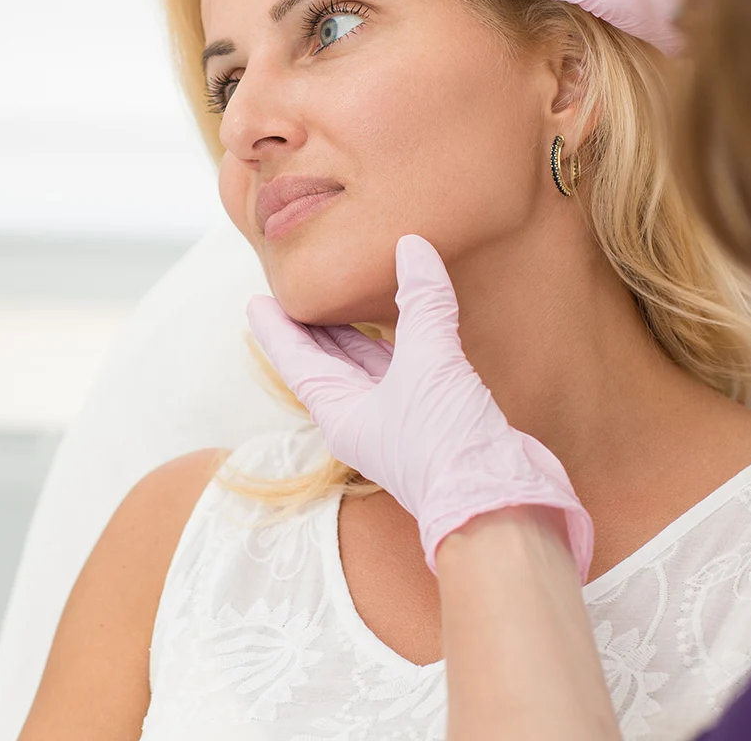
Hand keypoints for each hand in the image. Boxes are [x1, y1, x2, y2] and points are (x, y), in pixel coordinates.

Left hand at [246, 234, 592, 578]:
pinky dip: (404, 344)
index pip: (296, 361)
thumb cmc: (445, 443)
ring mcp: (398, 423)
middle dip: (315, 328)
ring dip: (358, 335)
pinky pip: (408, 373)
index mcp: (340, 412)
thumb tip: (412, 247)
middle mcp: (362, 419)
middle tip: (300, 291)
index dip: (276, 329)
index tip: (254, 302)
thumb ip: (421, 303)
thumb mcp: (429, 362)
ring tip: (347, 299)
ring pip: (369, 369)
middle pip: (327, 364)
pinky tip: (412, 327)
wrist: (495, 504)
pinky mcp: (433, 422)